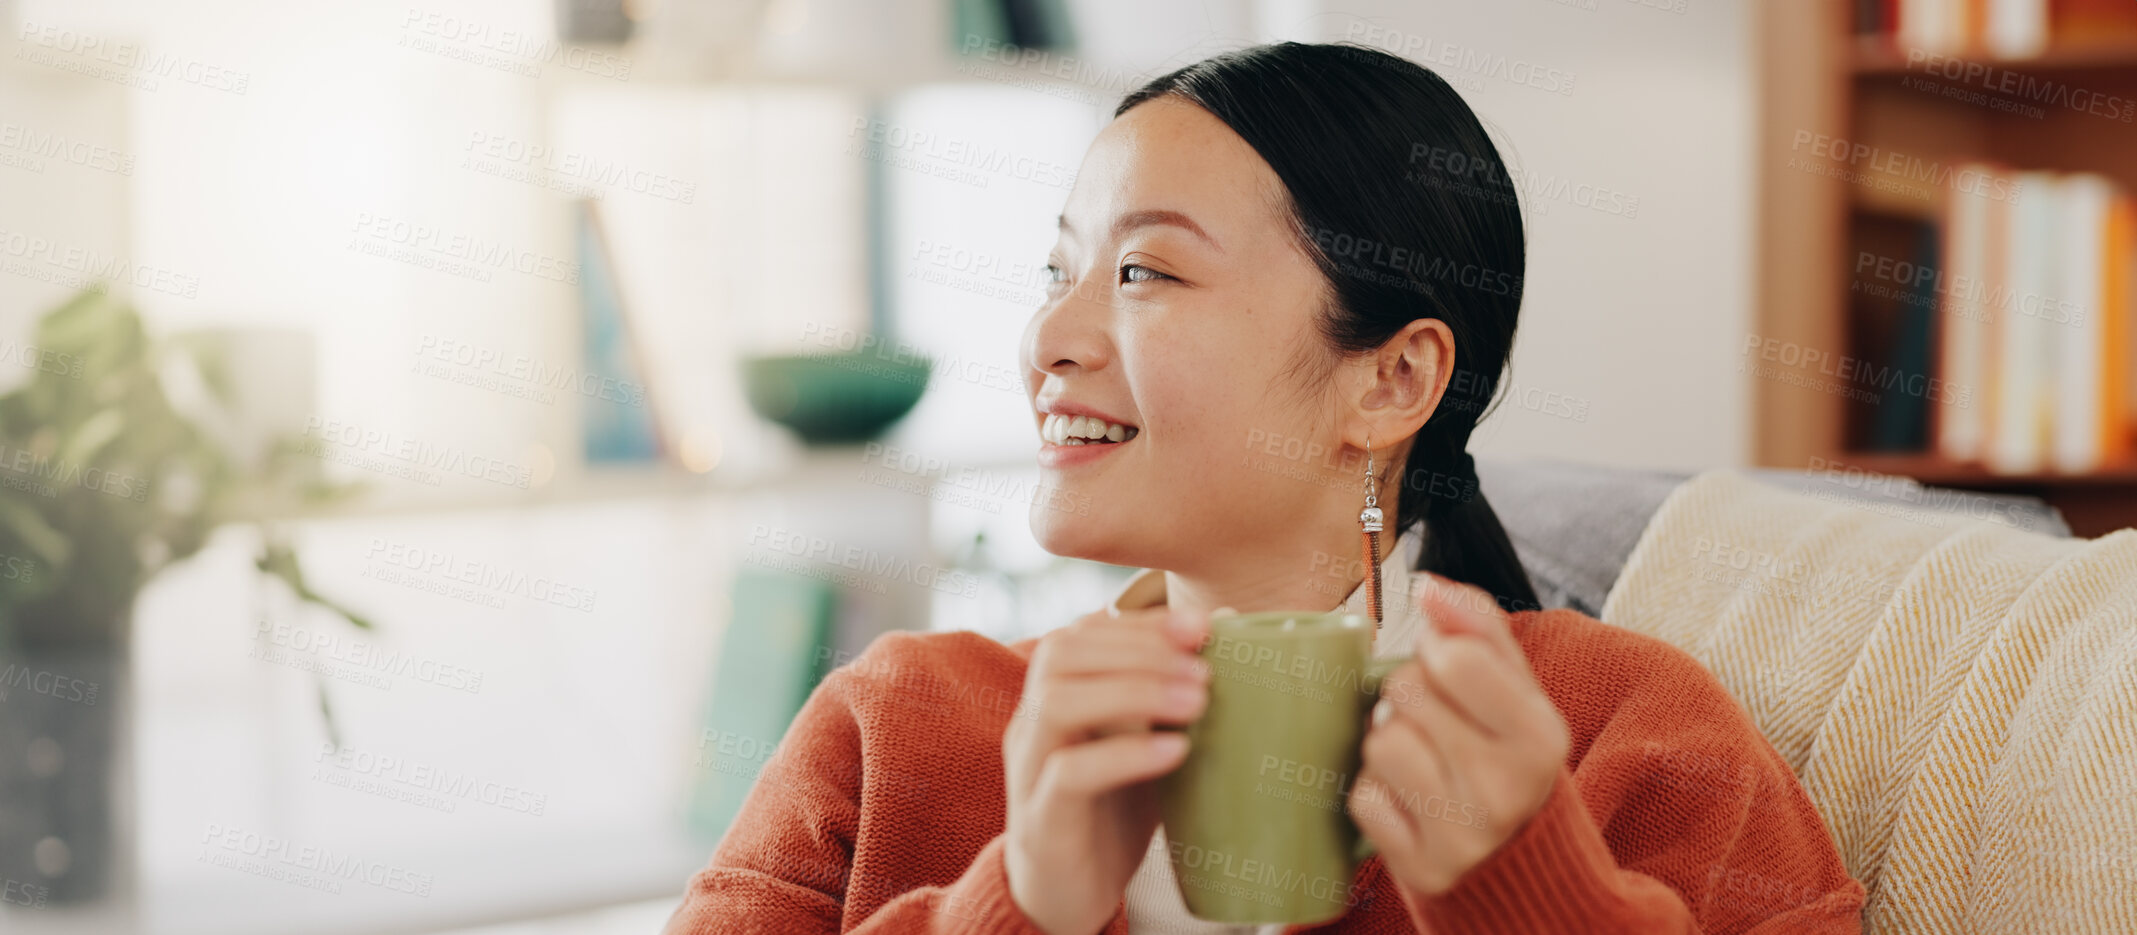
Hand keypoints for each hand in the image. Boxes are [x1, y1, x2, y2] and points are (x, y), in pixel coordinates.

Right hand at [1003, 606, 1211, 934]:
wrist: (1066, 898)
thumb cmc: (1110, 813)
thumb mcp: (1145, 747)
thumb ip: (1173, 698)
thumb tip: (1227, 627)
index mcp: (1053, 699)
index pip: (1080, 633)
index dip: (1139, 623)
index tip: (1201, 626)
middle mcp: (1032, 724)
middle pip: (1061, 654)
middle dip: (1139, 649)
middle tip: (1204, 669)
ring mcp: (1030, 770)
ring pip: (1057, 702)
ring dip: (1134, 691)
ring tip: (1196, 704)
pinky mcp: (1041, 820)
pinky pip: (1069, 773)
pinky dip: (1126, 754)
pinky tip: (1175, 752)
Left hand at [1346, 575, 1569, 896]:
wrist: (1518, 860)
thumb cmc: (1508, 755)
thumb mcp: (1517, 689)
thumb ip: (1479, 626)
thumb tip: (1429, 587)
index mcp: (1540, 738)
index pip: (1456, 658)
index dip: (1437, 652)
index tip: (1449, 670)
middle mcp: (1506, 791)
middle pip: (1406, 693)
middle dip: (1411, 695)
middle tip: (1438, 722)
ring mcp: (1463, 837)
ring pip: (1380, 743)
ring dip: (1388, 743)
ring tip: (1423, 759)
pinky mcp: (1420, 869)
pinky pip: (1363, 798)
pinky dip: (1376, 793)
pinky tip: (1410, 800)